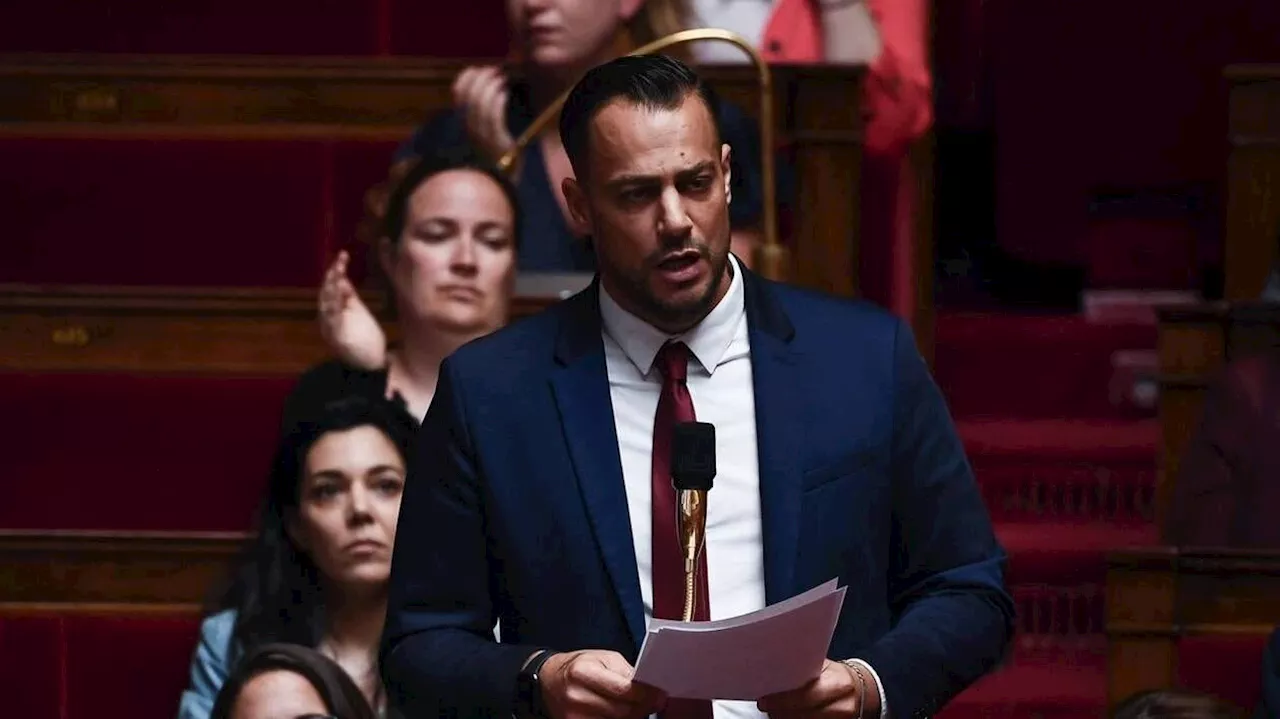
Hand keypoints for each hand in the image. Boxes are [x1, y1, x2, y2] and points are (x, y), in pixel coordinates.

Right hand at [318, 251, 386, 369]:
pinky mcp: (338, 338)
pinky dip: (335, 305)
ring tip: (339, 271)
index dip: (335, 272)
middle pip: (326, 294)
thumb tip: (343, 280)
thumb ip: (349, 298)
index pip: (330, 288)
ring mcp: (331, 329)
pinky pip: (334, 320)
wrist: (370, 365)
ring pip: (327, 304)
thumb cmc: (365, 340)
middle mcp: (328, 320)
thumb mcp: (357, 314)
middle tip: (340, 261)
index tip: (342, 256)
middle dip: (332, 276)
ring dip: (332, 287)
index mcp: (334, 312)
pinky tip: (341, 291)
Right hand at [453, 65, 514, 165]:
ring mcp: (480, 135)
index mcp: (461, 124)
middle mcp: (467, 128)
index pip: (457, 93)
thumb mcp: (481, 135)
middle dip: (483, 77)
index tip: (477, 69)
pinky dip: (499, 100)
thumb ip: (478, 116)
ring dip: (493, 85)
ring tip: (503, 80)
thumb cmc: (492, 156)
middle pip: (470, 94)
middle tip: (496, 71)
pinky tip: (505, 94)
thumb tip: (483, 89)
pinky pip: (494, 115)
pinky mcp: (495, 141)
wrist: (498, 182)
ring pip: (481, 102)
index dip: (466, 77)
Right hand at [539, 650, 665, 718]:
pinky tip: (622, 714)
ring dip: (632, 716)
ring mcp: (574, 717)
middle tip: (654, 702)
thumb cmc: (577, 666)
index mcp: (583, 672)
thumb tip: (648, 687)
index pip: (623, 690)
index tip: (660, 695)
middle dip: (643, 708)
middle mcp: (576, 697)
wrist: (549, 681)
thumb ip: (625, 672)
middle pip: (622, 712)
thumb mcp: (602, 658)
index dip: (646, 694)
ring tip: (637, 706)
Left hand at [757, 660, 875, 718]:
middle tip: (766, 706)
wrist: (862, 691)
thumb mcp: (826, 667)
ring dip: (786, 718)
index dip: (782, 699)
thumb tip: (775, 669)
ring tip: (775, 711)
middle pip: (804, 713)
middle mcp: (843, 706)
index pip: (806, 695)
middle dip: (781, 710)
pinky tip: (788, 715)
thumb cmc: (839, 677)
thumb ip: (805, 668)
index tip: (765, 699)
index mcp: (839, 683)